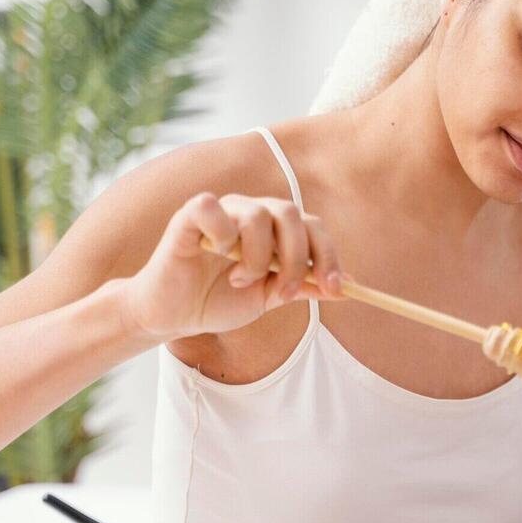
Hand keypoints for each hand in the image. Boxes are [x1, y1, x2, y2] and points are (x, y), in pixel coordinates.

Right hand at [122, 192, 343, 340]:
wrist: (175, 316)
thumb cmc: (218, 301)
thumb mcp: (268, 299)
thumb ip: (301, 287)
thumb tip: (346, 288)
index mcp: (274, 229)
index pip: (312, 227)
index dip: (328, 256)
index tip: (334, 289)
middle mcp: (251, 212)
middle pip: (291, 213)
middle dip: (296, 257)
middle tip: (284, 291)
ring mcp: (222, 212)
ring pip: (258, 214)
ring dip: (257, 256)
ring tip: (239, 280)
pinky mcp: (188, 217)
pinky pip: (212, 206)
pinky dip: (223, 234)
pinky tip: (217, 256)